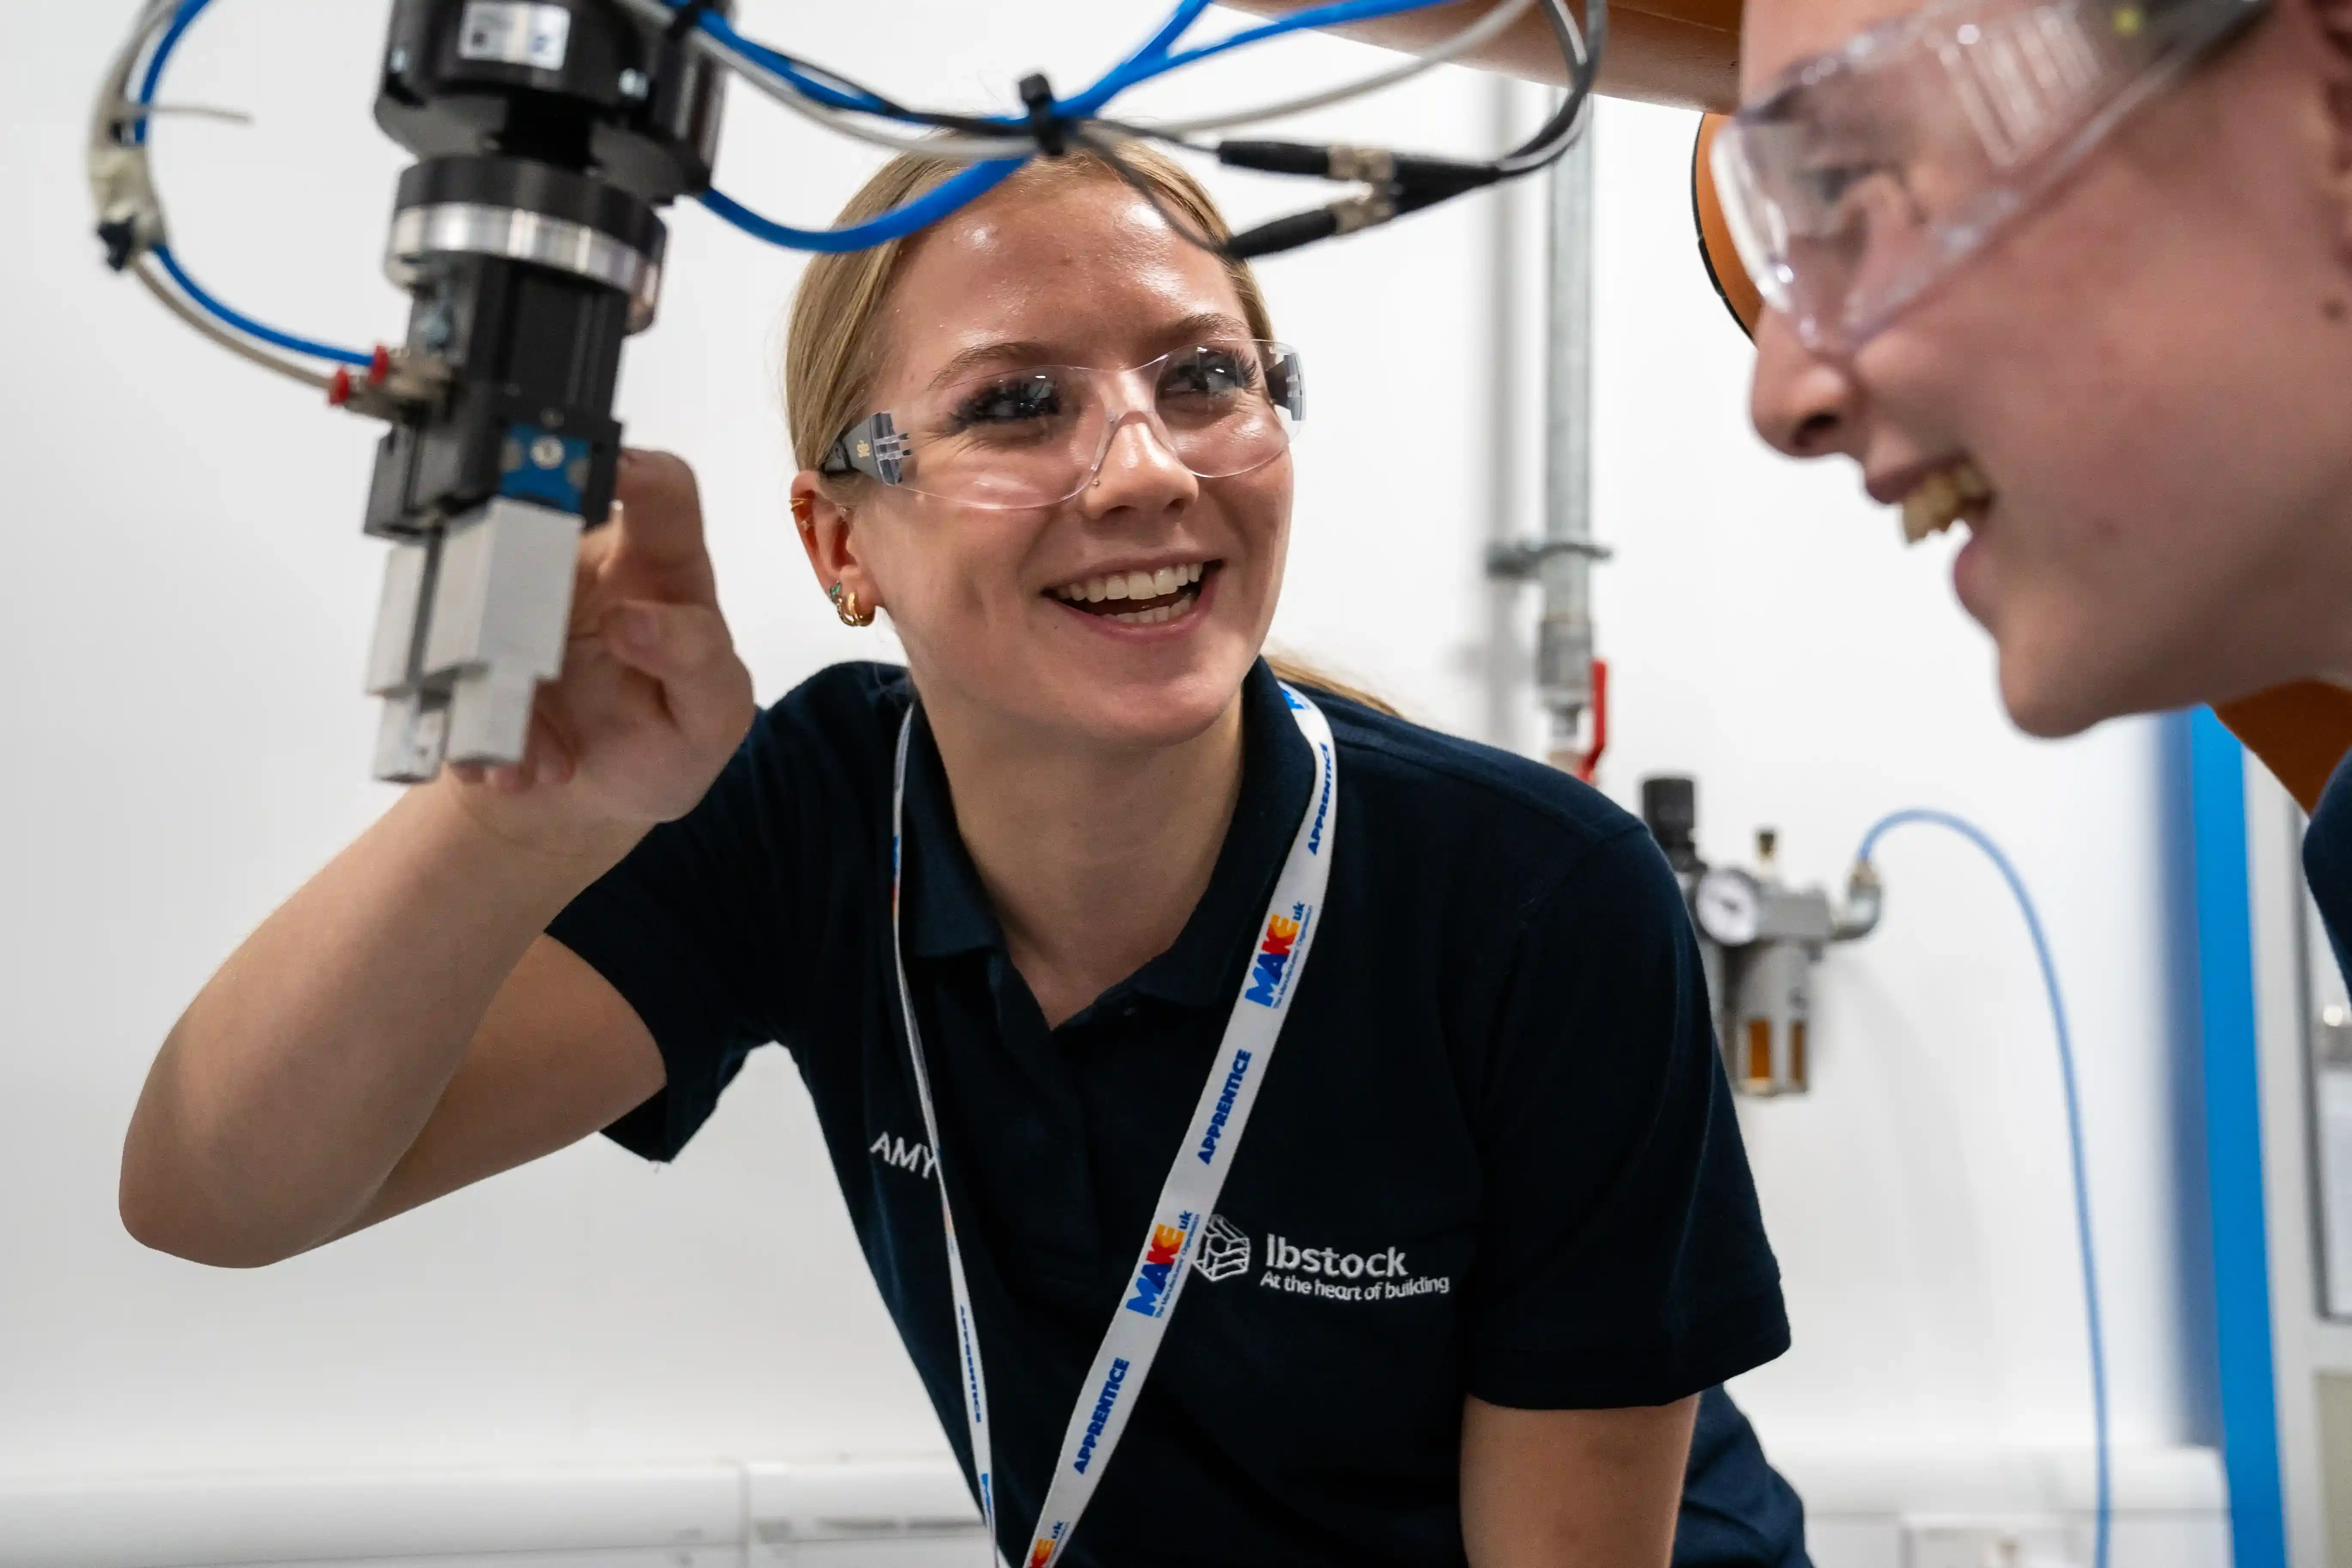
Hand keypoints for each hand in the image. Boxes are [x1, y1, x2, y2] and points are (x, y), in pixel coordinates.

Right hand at [445, 449, 755, 853]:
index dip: (638, 472)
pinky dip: (477, 727)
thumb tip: (634, 617)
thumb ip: (699, 660)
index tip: (609, 478)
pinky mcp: (465, 647)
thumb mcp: (712, 714)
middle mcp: (581, 567)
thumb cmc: (667, 734)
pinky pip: (447, 667)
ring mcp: (513, 602)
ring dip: (498, 675)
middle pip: (543, 512)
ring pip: (480, 593)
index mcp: (658, 567)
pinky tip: (514, 769)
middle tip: (522, 622)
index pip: (662, 491)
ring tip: (539, 754)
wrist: (591, 795)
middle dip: (523, 543)